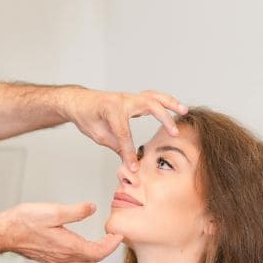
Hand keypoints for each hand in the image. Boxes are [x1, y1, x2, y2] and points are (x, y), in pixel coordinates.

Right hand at [1, 202, 122, 262]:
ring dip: (94, 254)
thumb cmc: (25, 222)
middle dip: (105, 250)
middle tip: (113, 239)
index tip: (118, 236)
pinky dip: (82, 256)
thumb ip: (76, 211)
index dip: (111, 245)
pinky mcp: (48, 258)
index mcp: (69, 247)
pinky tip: (79, 247)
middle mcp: (64, 257)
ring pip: (81, 262)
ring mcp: (55, 260)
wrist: (4, 232)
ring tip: (101, 243)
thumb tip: (92, 208)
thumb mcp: (54, 211)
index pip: (98, 252)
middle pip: (92, 260)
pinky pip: (71, 262)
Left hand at [64, 88, 187, 170]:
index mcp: (111, 110)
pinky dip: (164, 101)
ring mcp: (128, 97)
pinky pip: (151, 97)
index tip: (135, 166)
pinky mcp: (132, 99)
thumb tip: (132, 162)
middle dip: (164, 118)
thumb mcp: (99, 135)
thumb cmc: (86, 117)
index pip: (125, 133)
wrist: (79, 102)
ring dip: (170, 103)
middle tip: (175, 133)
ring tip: (184, 111)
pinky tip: (175, 108)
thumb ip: (117, 146)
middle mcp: (122, 100)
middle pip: (149, 106)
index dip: (130, 151)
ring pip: (154, 97)